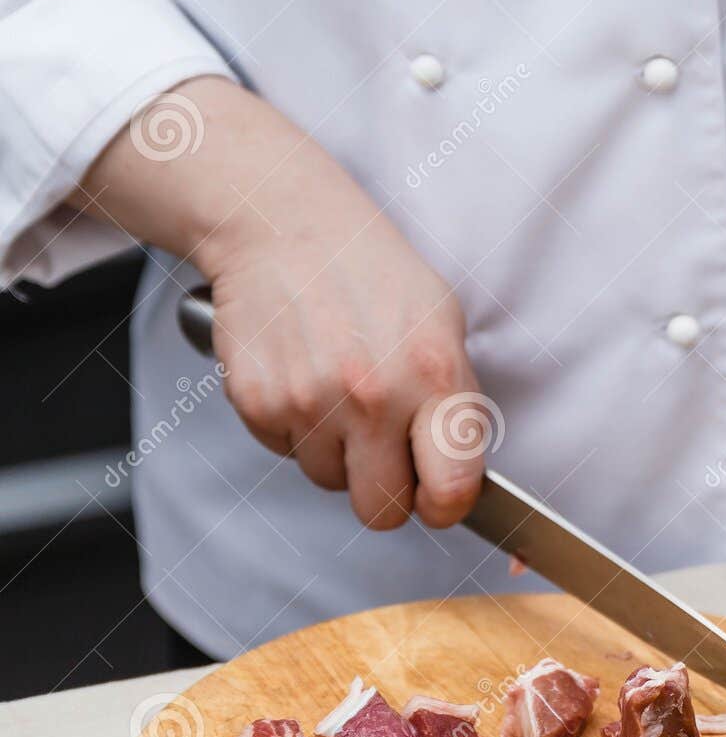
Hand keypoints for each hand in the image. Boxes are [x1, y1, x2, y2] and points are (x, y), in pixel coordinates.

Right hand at [204, 211, 483, 531]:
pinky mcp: (258, 403)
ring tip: (336, 388)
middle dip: (385, 490)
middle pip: (381, 511)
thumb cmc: (370, 270)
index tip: (438, 498)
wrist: (284, 224)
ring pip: (328, 481)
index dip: (445, 505)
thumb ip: (452, 400)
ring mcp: (311, 402)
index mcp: (433, 373)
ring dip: (335, 451)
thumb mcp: (442, 320)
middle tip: (381, 448)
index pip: (452, 488)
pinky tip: (302, 375)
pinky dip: (294, 428)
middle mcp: (373, 394)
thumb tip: (456, 472)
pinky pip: (285, 453)